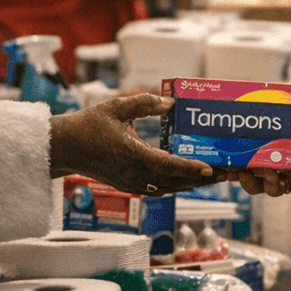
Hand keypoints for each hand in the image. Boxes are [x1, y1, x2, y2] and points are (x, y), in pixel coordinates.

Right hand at [49, 94, 213, 195]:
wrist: (64, 148)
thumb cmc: (86, 127)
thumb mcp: (115, 108)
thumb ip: (144, 103)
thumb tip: (170, 101)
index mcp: (133, 155)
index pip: (169, 166)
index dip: (191, 169)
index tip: (211, 168)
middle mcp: (134, 174)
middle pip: (175, 182)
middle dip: (202, 179)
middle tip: (226, 173)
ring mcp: (131, 182)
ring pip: (168, 188)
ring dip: (190, 184)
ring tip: (212, 177)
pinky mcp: (128, 184)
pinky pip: (158, 189)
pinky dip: (175, 186)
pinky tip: (185, 180)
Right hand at [227, 114, 290, 195]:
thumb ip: (289, 118)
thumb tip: (272, 107)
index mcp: (271, 154)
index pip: (248, 162)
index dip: (234, 165)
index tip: (222, 163)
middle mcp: (278, 169)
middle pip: (253, 181)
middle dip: (244, 178)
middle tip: (239, 171)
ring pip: (271, 189)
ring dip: (266, 182)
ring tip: (267, 171)